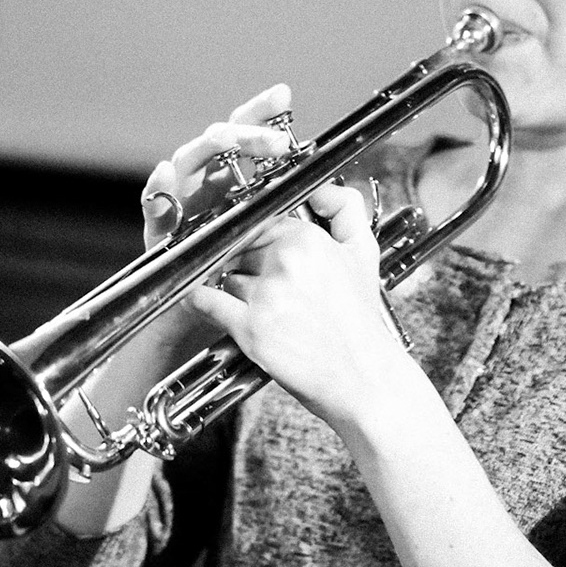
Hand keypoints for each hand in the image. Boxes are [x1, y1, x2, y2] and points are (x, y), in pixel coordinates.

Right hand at [134, 84, 298, 349]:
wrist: (219, 326)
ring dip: (207, 149)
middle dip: (245, 132)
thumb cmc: (257, 285)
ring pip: (187, 160)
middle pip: (221, 141)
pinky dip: (158, 193)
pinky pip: (154, 207)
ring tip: (227, 143)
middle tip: (273, 139)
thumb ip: (318, 217)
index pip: (251, 137)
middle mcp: (212, 184)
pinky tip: (166, 182)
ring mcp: (185, 205)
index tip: (283, 96)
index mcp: (243, 181)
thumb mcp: (297, 249)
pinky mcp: (161, 233)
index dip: (264, 114)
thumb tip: (334, 187)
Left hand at [187, 181, 413, 427]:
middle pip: (241, 249)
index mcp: (309, 239)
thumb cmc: (362, 321)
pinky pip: (207, 302)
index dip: (259, 239)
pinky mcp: (249, 328)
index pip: (263, 223)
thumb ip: (346, 208)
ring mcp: (265, 295)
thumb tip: (322, 189)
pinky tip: (204, 303)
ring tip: (262, 308)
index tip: (260, 252)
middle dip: (247, 264)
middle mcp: (285, 262)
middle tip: (265, 284)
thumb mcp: (364, 253)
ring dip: (235, 289)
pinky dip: (200, 301)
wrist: (364, 378)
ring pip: (227, 276)